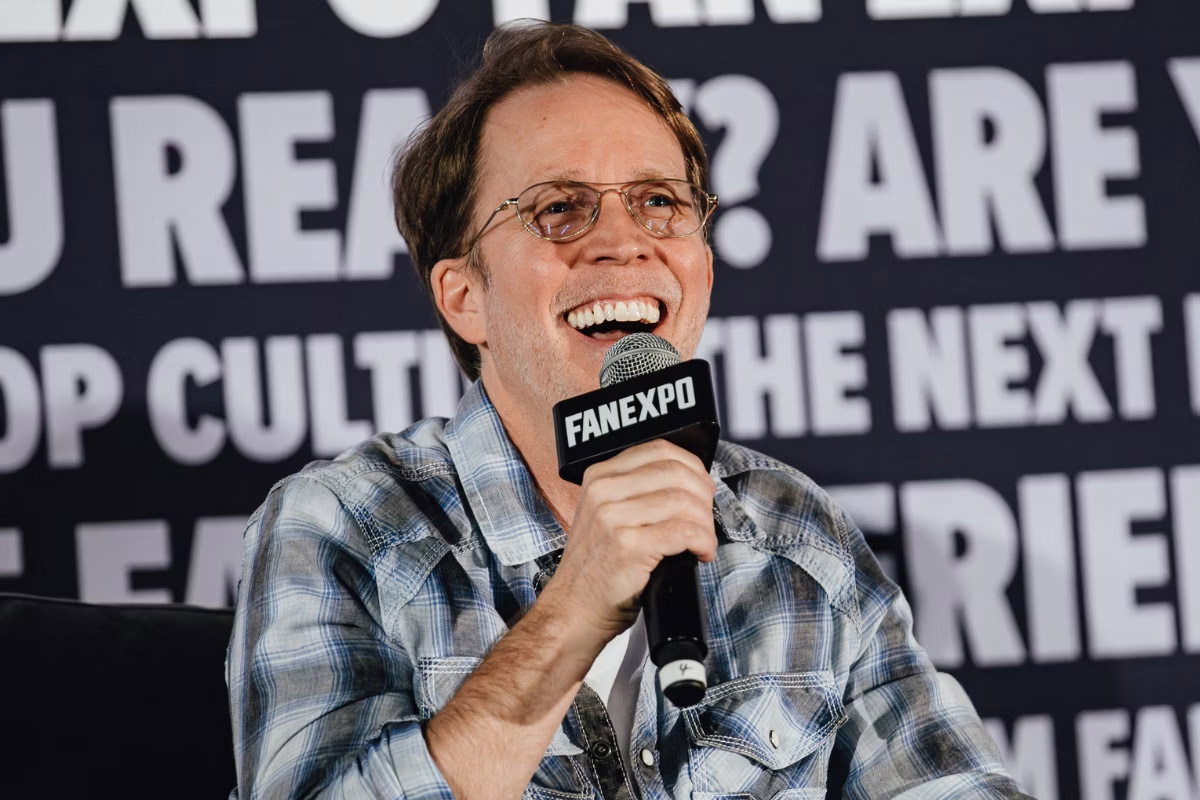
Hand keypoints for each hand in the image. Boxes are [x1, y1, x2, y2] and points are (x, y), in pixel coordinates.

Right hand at [542, 439, 716, 645]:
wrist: (575, 608)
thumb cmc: (597, 567)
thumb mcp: (606, 515)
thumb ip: (638, 491)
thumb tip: (691, 483)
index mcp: (600, 476)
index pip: (660, 450)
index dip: (693, 467)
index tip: (702, 489)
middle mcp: (604, 491)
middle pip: (676, 473)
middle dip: (703, 496)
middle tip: (707, 518)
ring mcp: (613, 517)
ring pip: (684, 501)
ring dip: (705, 523)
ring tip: (703, 540)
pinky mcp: (628, 546)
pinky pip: (684, 532)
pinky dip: (703, 542)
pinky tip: (700, 553)